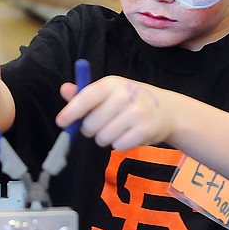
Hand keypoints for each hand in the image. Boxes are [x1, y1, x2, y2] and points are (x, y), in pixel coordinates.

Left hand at [56, 76, 178, 149]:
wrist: (167, 110)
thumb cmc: (130, 100)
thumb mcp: (109, 91)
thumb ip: (85, 93)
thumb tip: (64, 90)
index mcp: (112, 83)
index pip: (85, 98)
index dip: (70, 112)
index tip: (61, 122)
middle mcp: (124, 96)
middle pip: (90, 124)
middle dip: (90, 129)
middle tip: (101, 124)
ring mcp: (136, 113)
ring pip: (102, 137)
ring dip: (104, 138)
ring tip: (116, 129)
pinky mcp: (145, 130)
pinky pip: (118, 146)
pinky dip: (119, 144)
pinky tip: (127, 134)